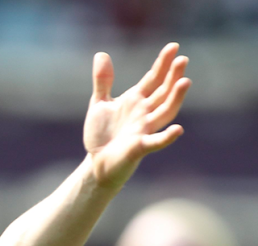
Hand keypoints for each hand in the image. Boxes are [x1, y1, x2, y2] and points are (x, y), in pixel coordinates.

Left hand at [84, 43, 190, 189]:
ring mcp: (144, 129)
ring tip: (185, 82)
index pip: (153, 79)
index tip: (173, 46)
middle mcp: (145, 113)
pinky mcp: (139, 147)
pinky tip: (178, 130)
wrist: (97, 161)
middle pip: (163, 92)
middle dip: (172, 76)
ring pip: (165, 112)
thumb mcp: (99, 103)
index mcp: (136, 100)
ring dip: (175, 98)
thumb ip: (103, 80)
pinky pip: (155, 142)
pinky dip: (166, 137)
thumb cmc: (102, 133)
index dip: (163, 63)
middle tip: (182, 59)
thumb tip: (101, 54)